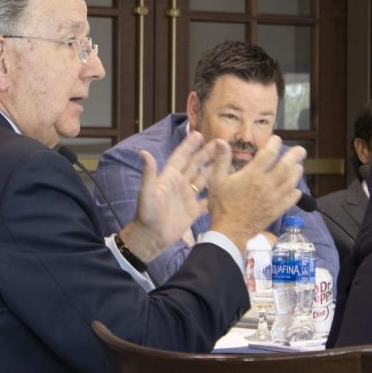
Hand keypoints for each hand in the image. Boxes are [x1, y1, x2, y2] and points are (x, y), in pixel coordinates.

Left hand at [121, 131, 225, 260]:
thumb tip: (143, 152)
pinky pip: (207, 200)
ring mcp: (187, 197)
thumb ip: (148, 173)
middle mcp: (179, 185)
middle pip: (195, 165)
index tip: (199, 134)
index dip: (189, 146)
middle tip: (221, 143)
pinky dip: (217, 194)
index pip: (180, 157)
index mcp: (169, 178)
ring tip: (228, 160)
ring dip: (214, 169)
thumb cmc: (146, 215)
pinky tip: (228, 187)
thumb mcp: (147, 193)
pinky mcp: (193, 211)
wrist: (150, 238)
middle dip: (206, 154)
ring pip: (203, 180)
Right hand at [208, 135, 304, 251]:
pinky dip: (296, 192)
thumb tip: (220, 141)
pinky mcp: (277, 210)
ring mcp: (274, 198)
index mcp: (252, 175)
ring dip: (297, 172)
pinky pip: (291, 199)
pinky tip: (295, 189)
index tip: (276, 139)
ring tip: (298, 166)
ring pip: (291, 181)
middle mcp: (267, 184)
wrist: (230, 230)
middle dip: (295, 156)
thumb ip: (221, 160)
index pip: (268, 155)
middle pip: (286, 166)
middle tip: (301, 150)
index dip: (274, 145)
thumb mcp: (216, 180)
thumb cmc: (221, 204)